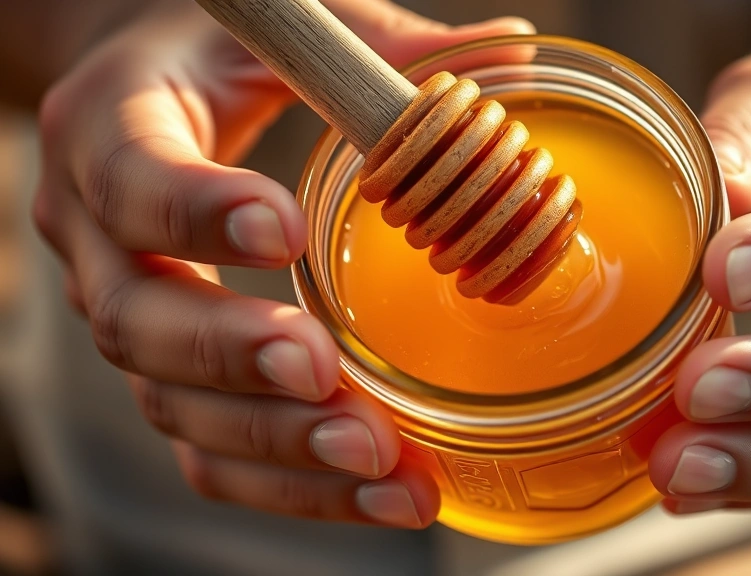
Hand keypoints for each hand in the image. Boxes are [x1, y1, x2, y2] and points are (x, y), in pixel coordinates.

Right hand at [32, 0, 532, 527]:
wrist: (152, 107)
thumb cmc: (226, 59)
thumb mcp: (291, 33)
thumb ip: (381, 50)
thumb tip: (510, 48)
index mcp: (113, 128)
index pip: (130, 178)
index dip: (195, 211)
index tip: (284, 232)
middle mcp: (100, 238)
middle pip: (137, 321)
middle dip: (235, 358)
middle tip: (324, 372)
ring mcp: (132, 321)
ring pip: (175, 406)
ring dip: (276, 444)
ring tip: (377, 461)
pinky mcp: (174, 380)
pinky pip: (212, 451)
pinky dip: (290, 485)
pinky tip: (377, 493)